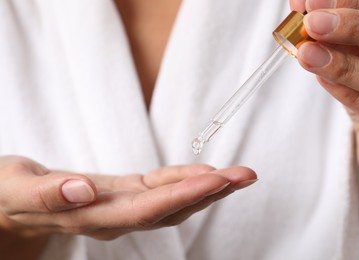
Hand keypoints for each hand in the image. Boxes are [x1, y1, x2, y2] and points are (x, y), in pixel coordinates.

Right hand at [0, 156, 256, 240]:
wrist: (10, 204)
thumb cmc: (9, 196)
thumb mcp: (17, 190)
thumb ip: (48, 194)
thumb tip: (83, 189)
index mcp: (92, 215)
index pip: (146, 209)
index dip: (182, 195)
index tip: (216, 178)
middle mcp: (115, 216)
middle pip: (171, 208)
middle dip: (209, 191)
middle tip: (246, 175)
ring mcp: (122, 207)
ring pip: (172, 201)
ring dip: (206, 187)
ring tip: (238, 175)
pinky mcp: (124, 194)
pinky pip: (160, 190)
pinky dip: (185, 181)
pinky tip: (205, 174)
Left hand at [290, 0, 358, 181]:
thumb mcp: (355, 52)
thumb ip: (333, 31)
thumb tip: (301, 3)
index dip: (355, 4)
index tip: (313, 3)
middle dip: (356, 27)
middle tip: (313, 23)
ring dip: (345, 65)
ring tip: (308, 54)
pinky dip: (349, 95)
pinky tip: (324, 80)